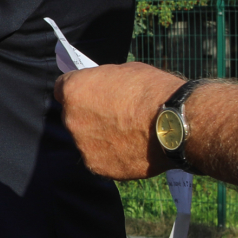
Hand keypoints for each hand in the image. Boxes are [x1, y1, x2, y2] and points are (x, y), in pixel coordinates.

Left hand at [54, 62, 184, 179]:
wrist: (174, 123)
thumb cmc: (151, 90)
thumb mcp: (123, 71)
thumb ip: (104, 83)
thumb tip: (103, 90)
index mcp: (73, 90)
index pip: (63, 88)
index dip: (79, 90)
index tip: (90, 94)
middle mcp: (71, 119)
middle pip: (73, 116)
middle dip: (88, 115)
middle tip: (113, 116)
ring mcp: (82, 145)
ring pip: (86, 140)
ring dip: (99, 137)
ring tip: (126, 135)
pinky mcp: (97, 166)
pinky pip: (100, 158)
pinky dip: (112, 156)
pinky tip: (131, 150)